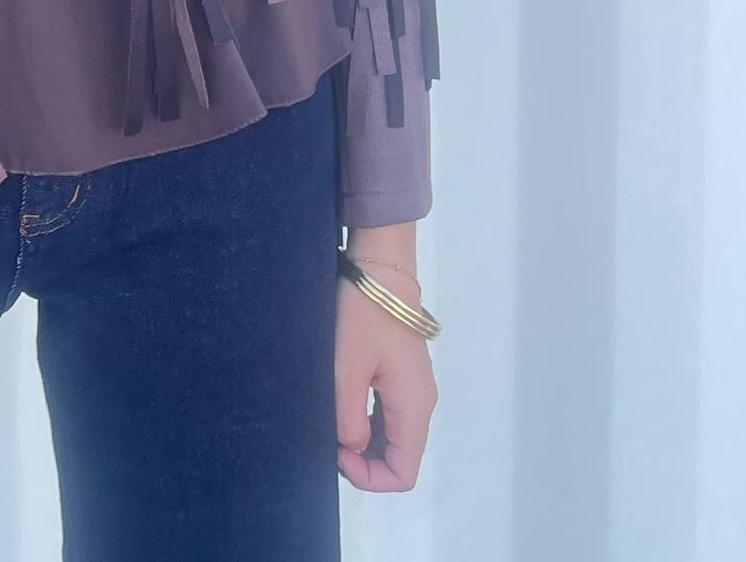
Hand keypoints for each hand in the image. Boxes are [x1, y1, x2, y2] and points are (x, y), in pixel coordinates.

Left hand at [333, 243, 437, 491]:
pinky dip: (364, 420)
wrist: (379, 267)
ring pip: (391, 435)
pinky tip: (338, 405)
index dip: (370, 477)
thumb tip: (351, 449)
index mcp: (414, 406)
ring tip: (327, 421)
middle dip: (363, 461)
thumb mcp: (347, 366)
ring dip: (361, 440)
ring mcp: (411, 387)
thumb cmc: (363, 314)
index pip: (404, 472)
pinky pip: (386, 412)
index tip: (337, 453)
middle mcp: (420, 403)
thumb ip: (348, 416)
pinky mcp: (400, 372)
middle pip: (398, 456)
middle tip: (325, 439)